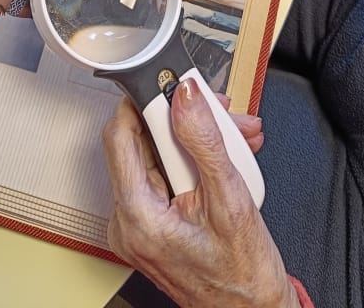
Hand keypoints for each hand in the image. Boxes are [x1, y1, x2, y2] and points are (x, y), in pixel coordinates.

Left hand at [103, 80, 298, 307]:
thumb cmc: (242, 277)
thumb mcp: (230, 199)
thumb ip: (204, 141)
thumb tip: (185, 96)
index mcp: (137, 216)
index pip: (121, 134)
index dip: (147, 103)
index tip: (174, 86)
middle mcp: (128, 220)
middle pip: (143, 143)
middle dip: (186, 122)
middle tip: (223, 113)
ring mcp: (138, 223)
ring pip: (159, 156)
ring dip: (198, 140)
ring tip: (237, 139)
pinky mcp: (152, 223)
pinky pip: (166, 175)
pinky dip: (195, 162)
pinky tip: (227, 157)